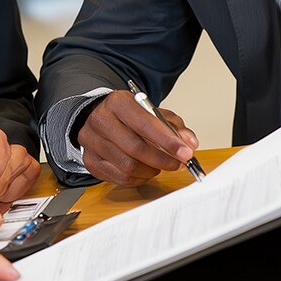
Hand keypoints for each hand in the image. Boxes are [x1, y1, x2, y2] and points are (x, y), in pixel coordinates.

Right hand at [76, 91, 197, 186]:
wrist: (99, 117)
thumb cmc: (129, 116)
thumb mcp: (153, 113)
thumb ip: (173, 126)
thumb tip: (189, 143)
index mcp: (117, 103)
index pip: (144, 123)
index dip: (167, 141)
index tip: (186, 153)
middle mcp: (100, 120)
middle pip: (134, 148)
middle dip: (162, 159)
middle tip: (178, 164)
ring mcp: (92, 142)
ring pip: (128, 166)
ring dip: (151, 170)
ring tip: (160, 164)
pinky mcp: (90, 161)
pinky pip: (120, 178)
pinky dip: (139, 178)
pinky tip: (145, 170)